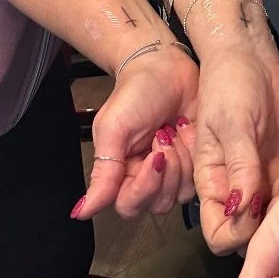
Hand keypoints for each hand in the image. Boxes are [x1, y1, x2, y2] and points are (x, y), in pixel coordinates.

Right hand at [74, 47, 198, 220]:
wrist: (165, 66)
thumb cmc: (135, 92)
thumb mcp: (113, 128)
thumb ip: (102, 171)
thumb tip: (81, 211)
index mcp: (120, 172)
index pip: (129, 204)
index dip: (143, 187)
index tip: (154, 155)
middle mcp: (144, 177)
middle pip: (156, 203)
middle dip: (165, 170)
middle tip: (163, 134)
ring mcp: (171, 171)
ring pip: (178, 195)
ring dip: (181, 161)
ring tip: (174, 129)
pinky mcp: (192, 162)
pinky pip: (197, 179)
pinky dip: (194, 154)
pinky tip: (186, 129)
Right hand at [191, 44, 278, 254]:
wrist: (250, 57)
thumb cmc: (229, 86)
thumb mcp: (232, 123)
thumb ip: (239, 166)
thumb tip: (242, 211)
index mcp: (212, 181)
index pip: (218, 231)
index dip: (235, 234)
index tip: (256, 214)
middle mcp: (235, 187)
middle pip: (248, 232)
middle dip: (266, 234)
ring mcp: (261, 178)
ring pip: (273, 218)